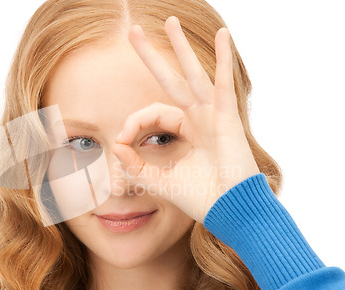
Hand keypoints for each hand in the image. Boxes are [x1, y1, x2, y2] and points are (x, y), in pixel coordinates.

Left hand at [111, 16, 259, 222]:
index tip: (120, 142)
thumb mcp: (159, 181)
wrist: (230, 213)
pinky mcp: (227, 119)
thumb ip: (135, 165)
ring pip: (194, 75)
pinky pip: (223, 85)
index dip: (132, 123)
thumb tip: (114, 146)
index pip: (153, 113)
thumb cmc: (201, 199)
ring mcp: (213, 115)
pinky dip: (224, 60)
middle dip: (151, 56)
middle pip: (171, 79)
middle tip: (133, 31)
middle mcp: (199, 118)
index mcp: (186, 131)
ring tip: (171, 22)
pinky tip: (223, 35)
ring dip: (182, 48)